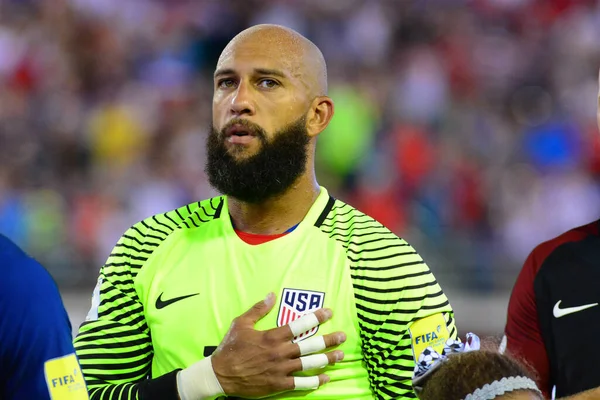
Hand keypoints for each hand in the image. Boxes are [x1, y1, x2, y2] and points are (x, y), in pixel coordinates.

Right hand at [211, 292, 345, 397]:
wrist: (220, 374)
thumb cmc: (230, 347)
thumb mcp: (241, 323)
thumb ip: (258, 309)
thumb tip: (271, 294)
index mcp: (272, 336)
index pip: (300, 325)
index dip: (316, 317)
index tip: (328, 312)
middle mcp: (280, 352)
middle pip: (310, 345)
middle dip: (329, 340)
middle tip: (342, 336)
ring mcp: (280, 370)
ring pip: (309, 364)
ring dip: (327, 359)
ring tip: (340, 355)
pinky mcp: (278, 384)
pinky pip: (301, 383)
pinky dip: (315, 380)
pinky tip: (326, 377)